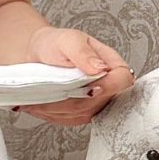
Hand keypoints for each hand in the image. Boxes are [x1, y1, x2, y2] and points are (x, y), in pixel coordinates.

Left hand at [14, 27, 135, 125]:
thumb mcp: (68, 40)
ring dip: (57, 106)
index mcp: (110, 64)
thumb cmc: (55, 44)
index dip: (108, 86)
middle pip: (99, 102)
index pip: (122, 80)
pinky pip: (68, 119)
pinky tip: (41, 102)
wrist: (36, 54)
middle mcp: (106, 85)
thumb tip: (100, 67)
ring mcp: (93, 102)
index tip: (88, 85)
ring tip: (41, 95)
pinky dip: (51, 112)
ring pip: (81, 113)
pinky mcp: (78, 114)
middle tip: (52, 88)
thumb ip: (84, 53)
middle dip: (73, 98)